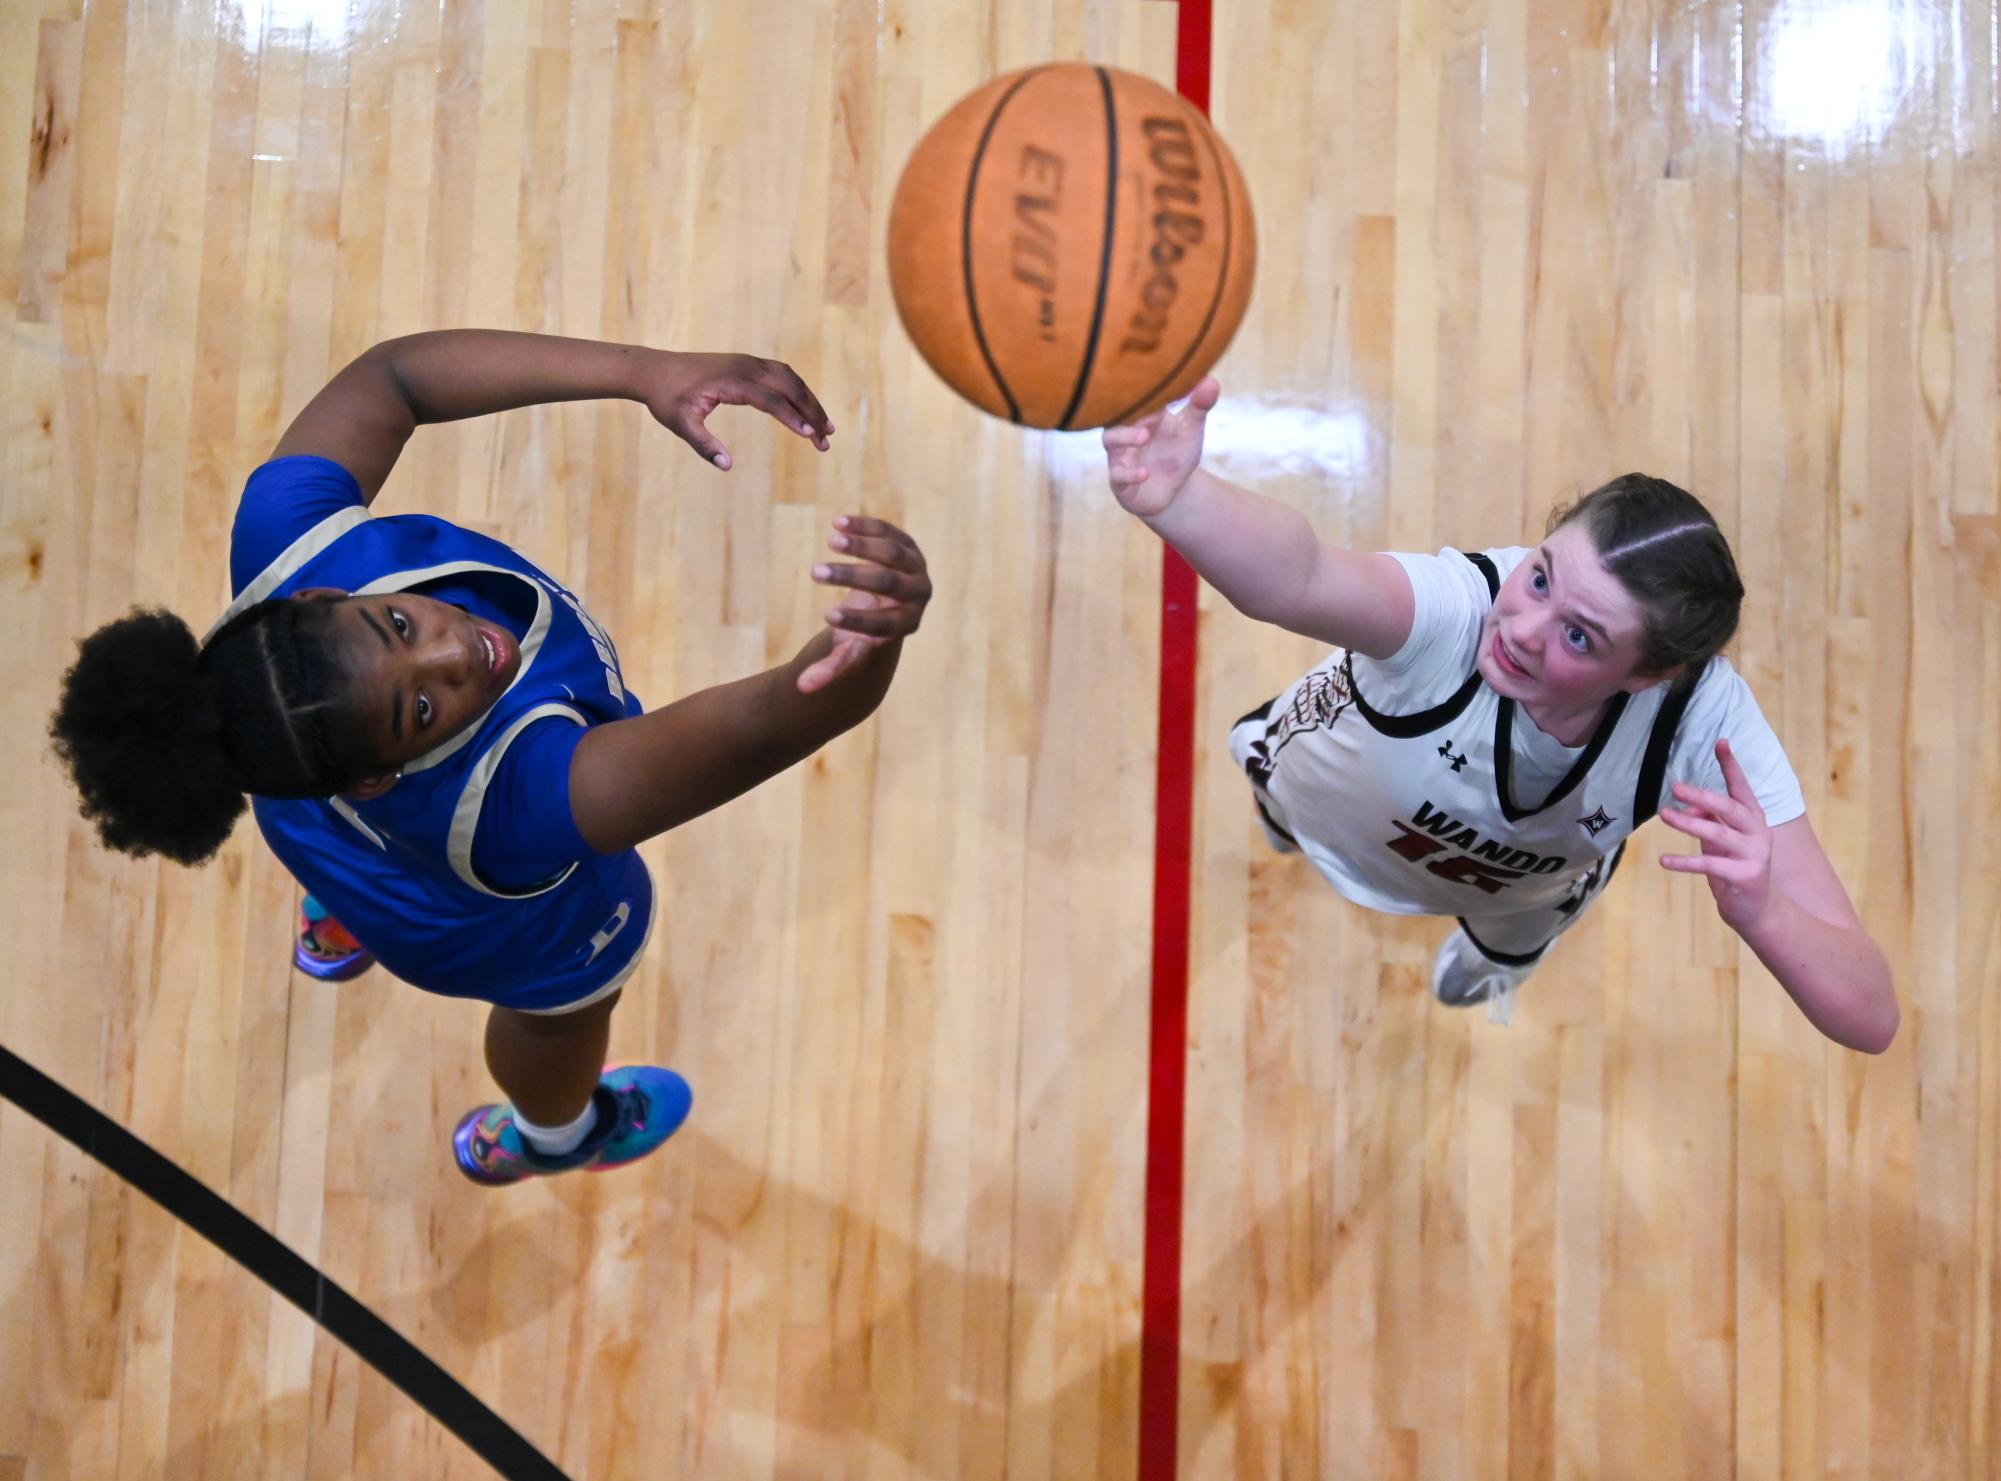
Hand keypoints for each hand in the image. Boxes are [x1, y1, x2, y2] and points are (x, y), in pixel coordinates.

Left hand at [638, 351, 834, 469]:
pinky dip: (798, 390)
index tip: (811, 437)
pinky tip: (806, 408)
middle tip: (826, 441)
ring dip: (810, 401)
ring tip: (824, 427)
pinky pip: (782, 374)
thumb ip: (704, 445)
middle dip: (812, 413)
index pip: (771, 400)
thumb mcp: (681, 425)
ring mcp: (748, 362)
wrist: (654, 370)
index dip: (792, 418)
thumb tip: (726, 466)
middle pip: (790, 388)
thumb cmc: (666, 398)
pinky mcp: (747, 363)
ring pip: (790, 379)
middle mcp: (745, 367)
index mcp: (731, 381)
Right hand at [797, 516, 931, 692]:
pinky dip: (863, 526)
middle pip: (887, 583)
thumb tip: (802, 689)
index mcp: (906, 624)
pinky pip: (887, 531)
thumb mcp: (850, 649)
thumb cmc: (864, 632)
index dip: (857, 621)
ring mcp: (917, 566)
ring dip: (860, 545)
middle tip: (815, 572)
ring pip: (892, 552)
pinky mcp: (908, 544)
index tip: (826, 616)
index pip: (884, 624)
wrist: (891, 603)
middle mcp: (919, 594)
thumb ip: (831, 669)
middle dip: (850, 577)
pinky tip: (837, 521)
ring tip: (830, 539)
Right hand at [1101, 375, 1219, 515]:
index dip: (1143, 386)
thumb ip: (1199, 406)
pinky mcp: (1121, 482)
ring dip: (1125, 437)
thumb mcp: (1190, 429)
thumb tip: (1212, 381)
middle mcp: (1126, 431)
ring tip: (1143, 436)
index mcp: (1142, 414)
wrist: (1173, 491)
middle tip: (1147, 405)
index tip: (1156, 377)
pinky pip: (1117, 475)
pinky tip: (1144, 473)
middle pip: (1118, 413)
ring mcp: (1121, 456)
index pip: (1137, 394)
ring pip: (1111, 441)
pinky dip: (1129, 474)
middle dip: (1130, 408)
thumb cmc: (1176, 453)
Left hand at [1658, 738, 1774, 931]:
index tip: (1721, 741)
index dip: (1731, 765)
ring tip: (1665, 815)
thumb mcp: (1720, 840)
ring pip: (1719, 834)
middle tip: (1676, 787)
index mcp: (1754, 819)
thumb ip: (1708, 820)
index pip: (1742, 787)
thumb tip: (1687, 807)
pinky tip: (1664, 860)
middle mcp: (1758, 833)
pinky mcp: (1746, 876)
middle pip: (1730, 808)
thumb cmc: (1735, 867)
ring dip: (1689, 823)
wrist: (1757, 910)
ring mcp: (1755, 855)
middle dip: (1703, 795)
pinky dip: (1685, 862)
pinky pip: (1710, 865)